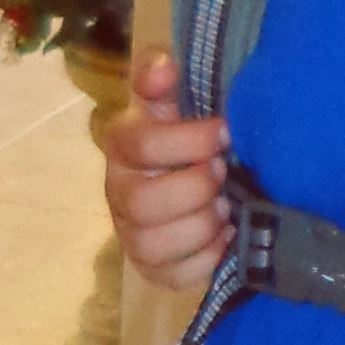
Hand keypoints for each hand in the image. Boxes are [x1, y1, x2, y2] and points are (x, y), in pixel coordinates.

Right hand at [103, 47, 231, 293]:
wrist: (183, 178)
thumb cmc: (180, 134)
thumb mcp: (169, 100)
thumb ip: (159, 78)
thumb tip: (162, 67)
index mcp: (121, 146)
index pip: (138, 144)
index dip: (187, 140)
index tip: (224, 133)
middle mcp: (118, 193)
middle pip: (144, 203)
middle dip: (193, 189)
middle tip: (224, 174)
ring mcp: (131, 235)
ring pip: (154, 244)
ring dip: (199, 226)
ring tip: (225, 207)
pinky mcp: (152, 269)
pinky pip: (172, 277)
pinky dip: (206, 258)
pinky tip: (225, 237)